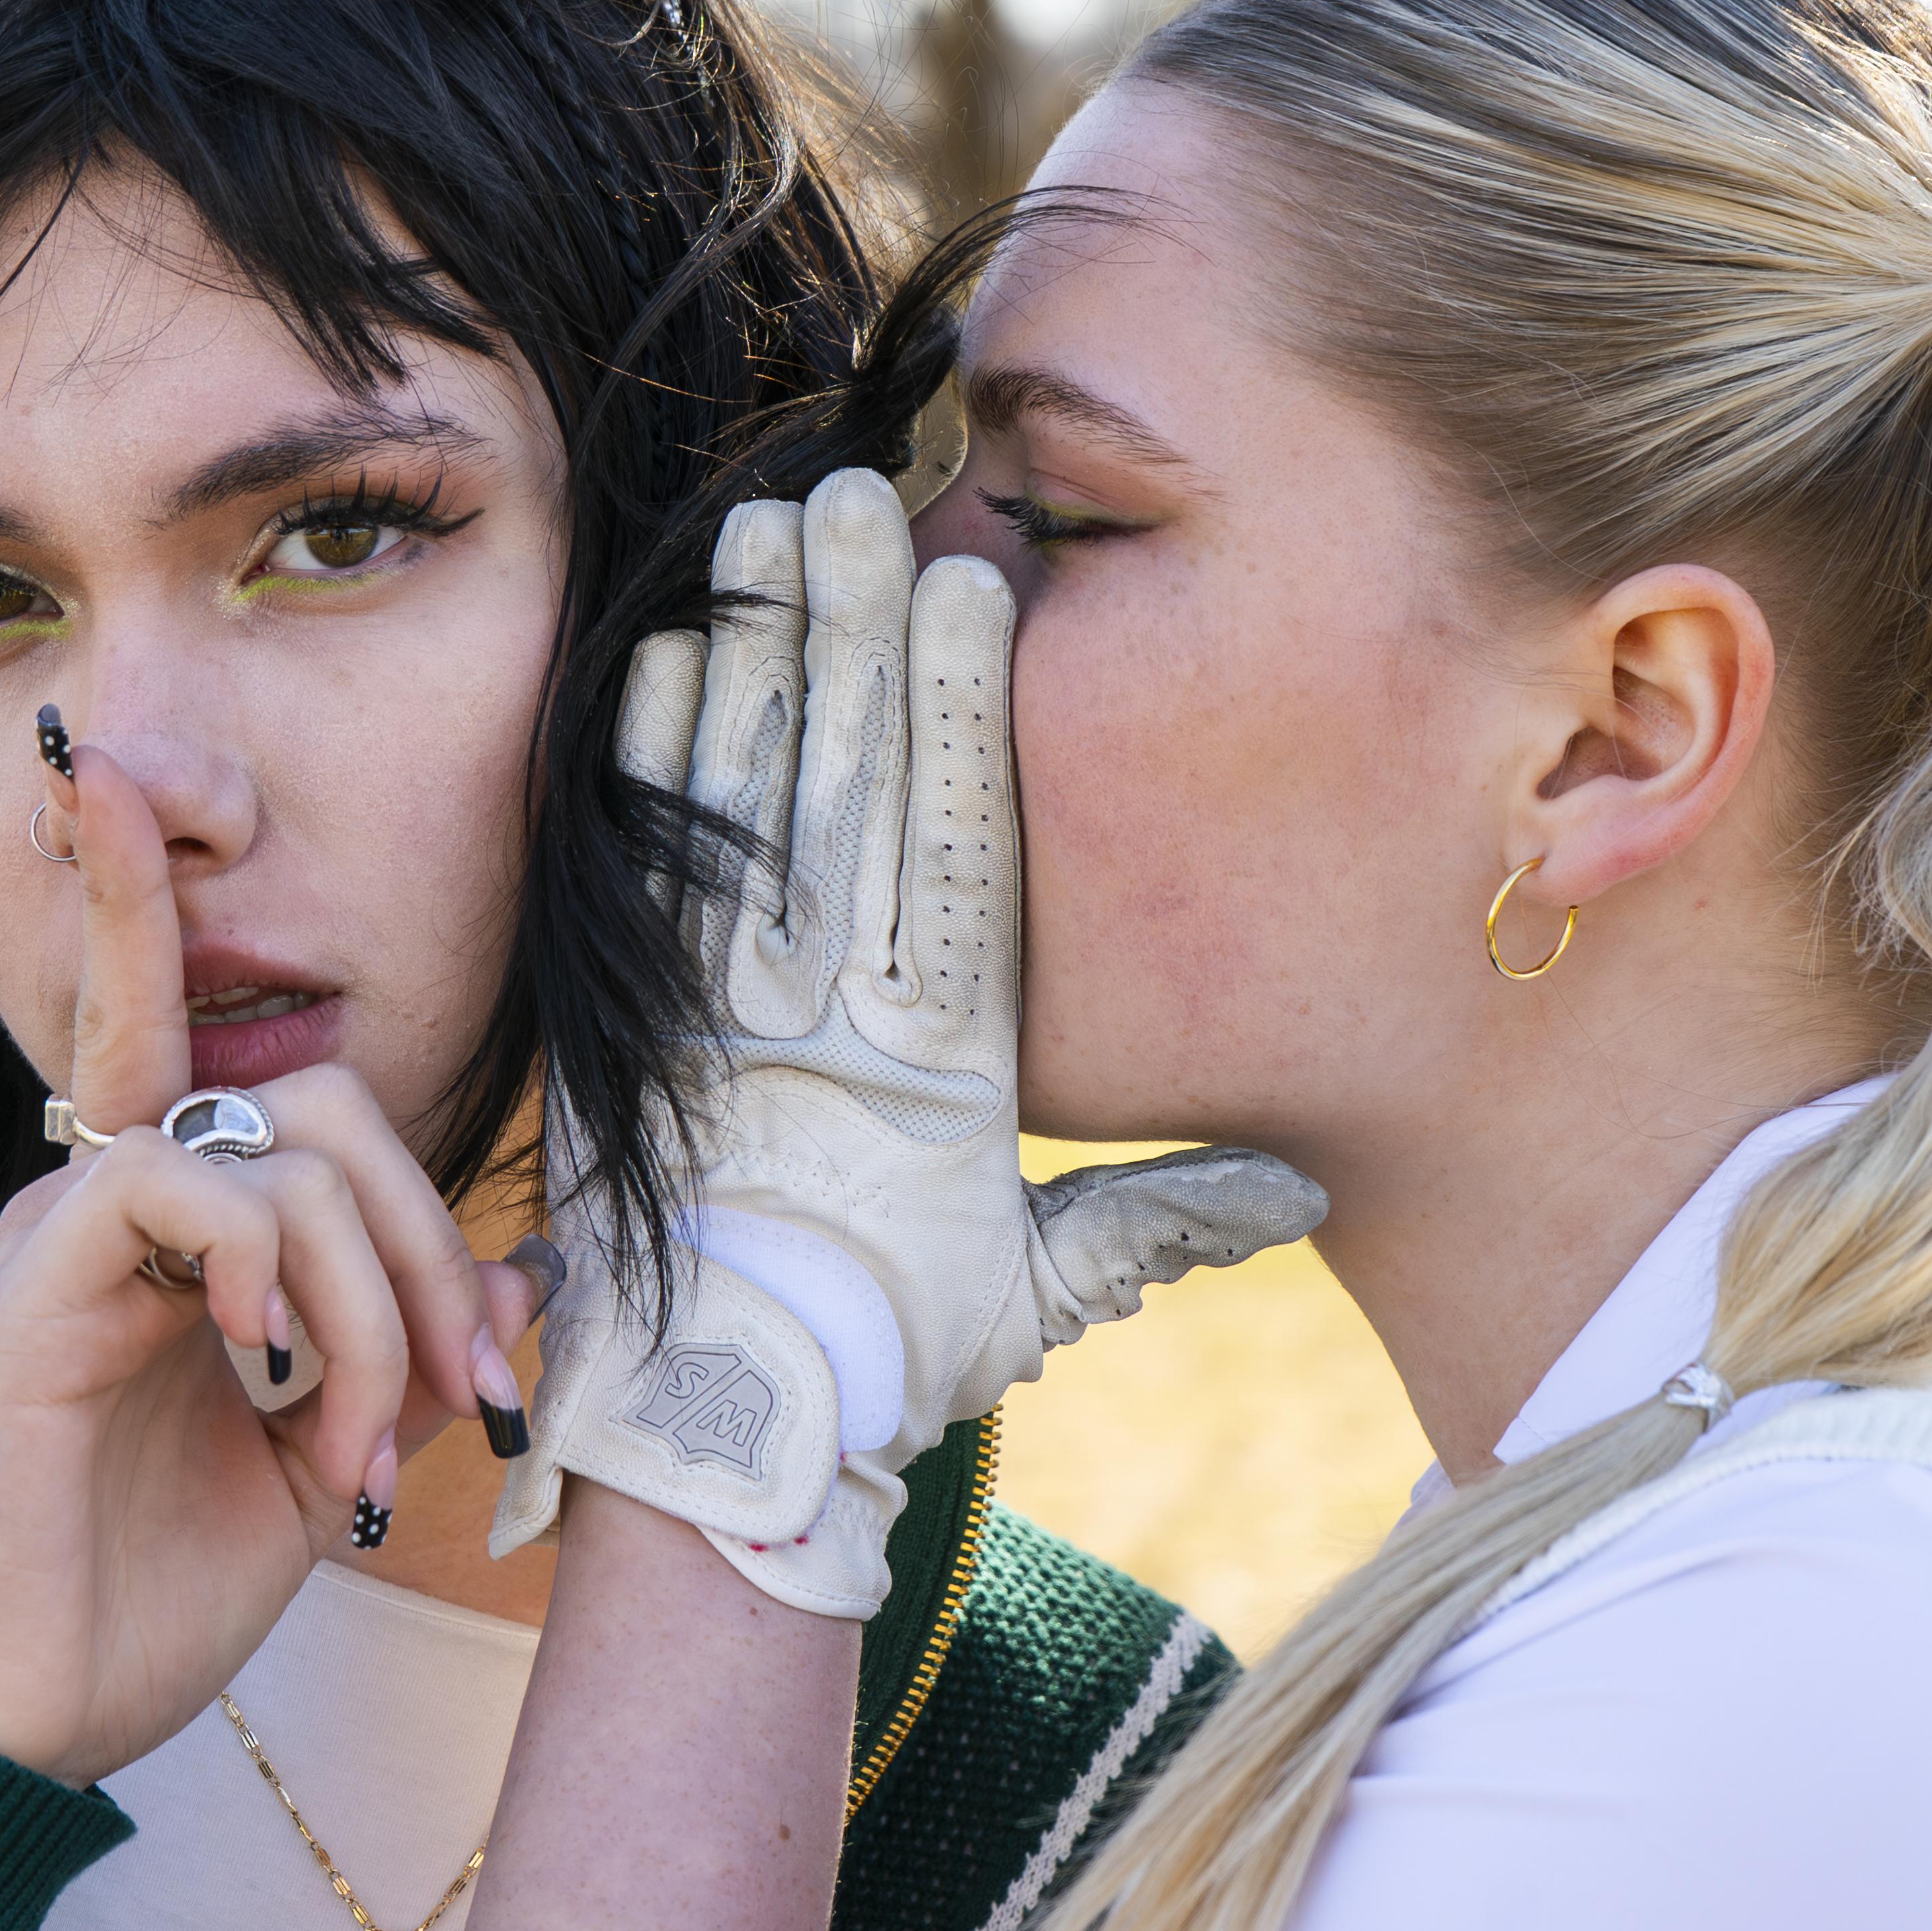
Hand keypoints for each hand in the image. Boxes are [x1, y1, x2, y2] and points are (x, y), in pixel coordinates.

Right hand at [0, 733, 527, 1782]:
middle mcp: (120, 1195)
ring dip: (372, 1303)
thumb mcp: (334, 1461)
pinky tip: (256, 1376)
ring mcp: (73, 1225)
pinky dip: (268, 1273)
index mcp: (180, 1226)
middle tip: (461, 1393)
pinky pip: (189, 1183)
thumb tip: (536, 1269)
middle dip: (430, 1245)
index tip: (101, 770)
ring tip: (350, 1448)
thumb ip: (419, 1355)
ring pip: (287, 1146)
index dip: (133, 888)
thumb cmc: (163, 1586)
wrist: (36, 1711)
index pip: (185, 1021)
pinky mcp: (40, 1275)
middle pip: (326, 1103)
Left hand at [495, 468, 1324, 1616]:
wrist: (712, 1434)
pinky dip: (646, 765)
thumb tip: (1303, 1179)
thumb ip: (1156, 1223)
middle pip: (844, 793)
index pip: (957, 851)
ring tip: (760, 533)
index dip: (958, 712)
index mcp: (937, 1062)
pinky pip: (638, 873)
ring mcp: (715, 1010)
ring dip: (755, 662)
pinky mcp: (628, 1024)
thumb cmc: (887, 1356)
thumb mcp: (1037, 1294)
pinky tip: (659, 657)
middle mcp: (822, 1015)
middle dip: (850, 639)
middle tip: (850, 496)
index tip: (967, 586)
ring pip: (743, 807)